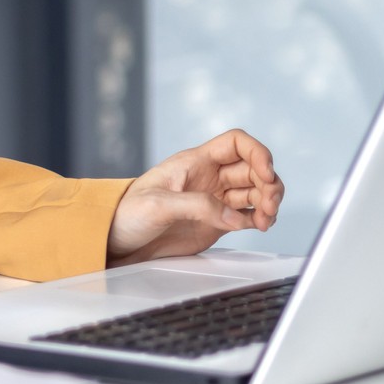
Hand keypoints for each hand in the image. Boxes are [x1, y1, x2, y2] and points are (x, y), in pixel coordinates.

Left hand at [106, 129, 284, 264]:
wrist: (114, 240)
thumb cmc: (126, 213)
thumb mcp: (157, 204)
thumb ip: (197, 206)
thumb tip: (233, 216)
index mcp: (194, 162)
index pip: (236, 143)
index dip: (257, 153)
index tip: (266, 173)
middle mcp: (208, 177)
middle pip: (253, 169)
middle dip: (269, 184)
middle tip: (268, 207)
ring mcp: (213, 200)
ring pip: (255, 191)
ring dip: (267, 203)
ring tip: (264, 220)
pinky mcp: (215, 222)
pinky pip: (247, 214)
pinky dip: (259, 219)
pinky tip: (258, 226)